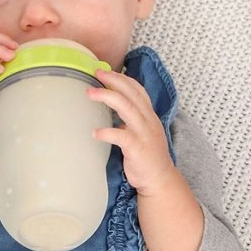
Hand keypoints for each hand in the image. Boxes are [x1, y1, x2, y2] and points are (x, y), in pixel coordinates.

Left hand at [86, 68, 176, 196]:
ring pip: (127, 108)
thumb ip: (130, 120)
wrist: (160, 179)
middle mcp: (148, 121)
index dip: (122, 78)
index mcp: (149, 115)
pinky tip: (95, 133)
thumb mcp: (142, 132)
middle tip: (96, 73)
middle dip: (114, 81)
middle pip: (132, 93)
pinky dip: (107, 133)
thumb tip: (113, 110)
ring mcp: (144, 134)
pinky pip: (121, 137)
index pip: (138, 90)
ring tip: (90, 93)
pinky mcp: (138, 149)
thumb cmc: (148, 156)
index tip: (105, 71)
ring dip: (107, 98)